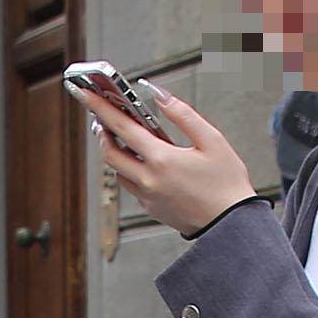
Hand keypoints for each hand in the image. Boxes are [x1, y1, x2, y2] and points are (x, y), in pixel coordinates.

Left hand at [81, 82, 257, 237]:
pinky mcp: (151, 209)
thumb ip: (184, 115)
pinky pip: (132, 186)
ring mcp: (148, 197)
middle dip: (102, 131)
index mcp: (161, 160)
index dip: (100, 107)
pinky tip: (143, 160)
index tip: (85, 93)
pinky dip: (131, 170)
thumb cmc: (227, 183)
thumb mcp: (212, 140)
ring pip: (118, 172)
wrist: (231, 225)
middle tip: (101, 115)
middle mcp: (149, 180)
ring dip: (116, 152)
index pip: (121, 127)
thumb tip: (160, 95)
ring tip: (122, 135)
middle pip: (110, 153)